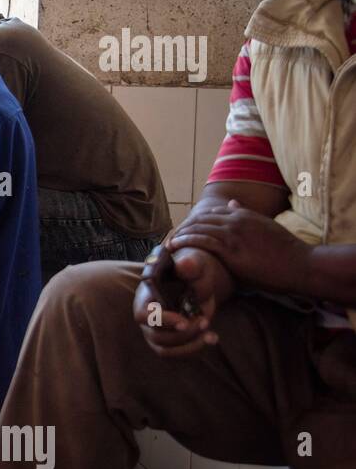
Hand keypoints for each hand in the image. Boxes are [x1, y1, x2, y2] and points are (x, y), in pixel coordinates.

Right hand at [132, 245, 231, 356]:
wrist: (199, 283)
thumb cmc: (191, 272)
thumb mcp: (193, 264)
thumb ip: (189, 265)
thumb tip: (184, 266)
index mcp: (146, 297)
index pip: (143, 315)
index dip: (161, 321)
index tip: (183, 322)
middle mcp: (147, 317)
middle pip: (155, 335)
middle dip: (182, 334)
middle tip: (204, 322)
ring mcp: (155, 331)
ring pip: (164, 348)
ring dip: (189, 344)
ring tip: (210, 334)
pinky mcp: (168, 341)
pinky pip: (175, 353)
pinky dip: (194, 349)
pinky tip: (212, 338)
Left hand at [169, 200, 311, 294]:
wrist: (301, 264)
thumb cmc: (285, 251)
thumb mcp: (265, 227)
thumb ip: (245, 216)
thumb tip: (230, 204)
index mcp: (243, 214)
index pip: (210, 212)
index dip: (193, 221)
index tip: (182, 229)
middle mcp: (236, 219)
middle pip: (199, 218)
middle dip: (182, 227)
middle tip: (168, 237)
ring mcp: (233, 233)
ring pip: (197, 228)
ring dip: (179, 234)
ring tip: (166, 243)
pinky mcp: (231, 248)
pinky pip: (201, 240)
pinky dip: (184, 241)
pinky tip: (174, 246)